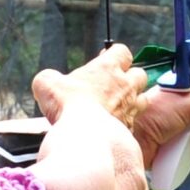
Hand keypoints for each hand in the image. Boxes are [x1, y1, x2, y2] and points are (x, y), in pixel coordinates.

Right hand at [31, 44, 149, 129]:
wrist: (85, 137)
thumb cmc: (68, 105)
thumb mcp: (47, 84)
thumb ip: (49, 78)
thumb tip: (47, 81)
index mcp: (107, 68)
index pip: (122, 51)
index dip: (115, 55)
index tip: (105, 61)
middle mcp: (124, 85)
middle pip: (139, 73)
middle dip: (129, 77)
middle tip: (113, 85)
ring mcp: (131, 107)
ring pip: (143, 98)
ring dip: (133, 100)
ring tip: (118, 106)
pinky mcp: (131, 129)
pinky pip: (134, 122)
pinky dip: (126, 123)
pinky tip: (113, 128)